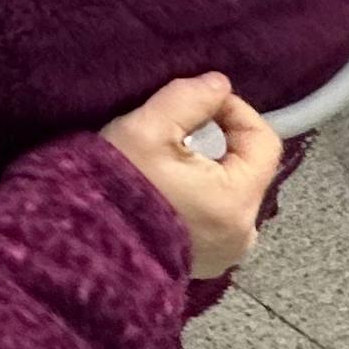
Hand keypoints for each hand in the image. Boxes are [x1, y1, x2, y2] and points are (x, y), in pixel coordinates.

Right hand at [99, 74, 284, 278]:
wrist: (85, 249)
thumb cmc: (118, 185)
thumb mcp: (147, 128)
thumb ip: (189, 97)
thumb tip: (219, 85)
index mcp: (236, 201)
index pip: (263, 141)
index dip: (235, 111)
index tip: (200, 103)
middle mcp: (241, 233)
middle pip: (248, 168)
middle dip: (219, 142)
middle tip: (177, 133)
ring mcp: (225, 253)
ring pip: (231, 193)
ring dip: (208, 171)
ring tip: (168, 163)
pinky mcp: (206, 263)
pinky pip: (216, 218)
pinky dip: (200, 198)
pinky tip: (167, 192)